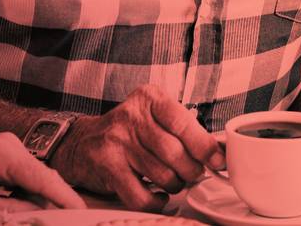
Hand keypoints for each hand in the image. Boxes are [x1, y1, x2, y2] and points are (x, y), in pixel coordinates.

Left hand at [0, 132, 85, 216]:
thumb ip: (10, 212)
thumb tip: (42, 218)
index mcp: (3, 153)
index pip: (43, 179)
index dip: (65, 198)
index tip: (83, 215)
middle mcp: (12, 146)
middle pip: (44, 181)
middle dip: (56, 204)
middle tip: (70, 222)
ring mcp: (11, 151)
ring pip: (38, 183)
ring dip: (43, 204)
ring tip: (53, 219)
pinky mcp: (7, 161)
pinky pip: (27, 183)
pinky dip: (31, 200)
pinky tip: (33, 215)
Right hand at [51, 84, 224, 210]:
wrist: (82, 143)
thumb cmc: (129, 131)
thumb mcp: (154, 116)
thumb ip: (184, 129)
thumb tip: (218, 153)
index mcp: (149, 98)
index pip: (183, 123)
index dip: (204, 146)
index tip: (217, 161)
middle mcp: (132, 116)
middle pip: (174, 152)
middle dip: (191, 170)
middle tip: (192, 174)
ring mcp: (117, 141)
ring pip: (161, 175)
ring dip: (174, 185)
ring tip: (173, 182)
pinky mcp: (107, 166)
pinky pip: (141, 195)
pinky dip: (156, 201)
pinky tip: (158, 195)